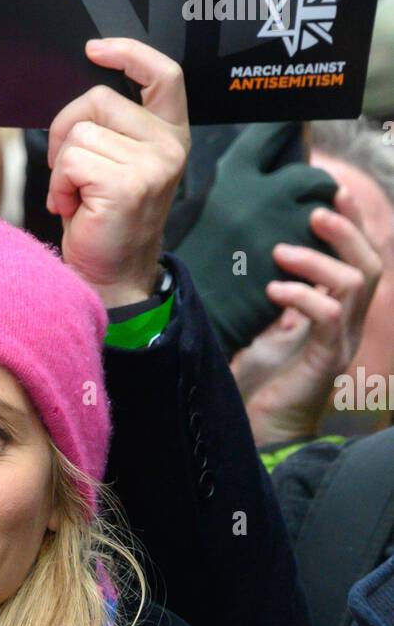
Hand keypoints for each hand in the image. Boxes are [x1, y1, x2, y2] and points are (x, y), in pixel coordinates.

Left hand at [47, 38, 189, 307]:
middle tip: (67, 169)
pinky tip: (72, 208)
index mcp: (169, 135)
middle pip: (99, 99)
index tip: (95, 51)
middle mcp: (168, 147)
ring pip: (80, 133)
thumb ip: (113, 127)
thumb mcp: (118, 164)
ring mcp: (152, 165)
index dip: (129, 53)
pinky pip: (71, 160)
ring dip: (62, 167)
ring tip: (76, 196)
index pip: (164, 75)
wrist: (111, 277)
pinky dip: (59, 185)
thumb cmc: (106, 221)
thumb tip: (83, 95)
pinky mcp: (128, 185)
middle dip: (67, 129)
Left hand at [232, 188, 381, 444]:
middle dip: (346, 231)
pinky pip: (329, 316)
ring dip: (318, 260)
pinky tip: (274, 290)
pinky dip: (303, 295)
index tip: (329, 191)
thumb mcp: (263, 328)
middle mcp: (348, 326)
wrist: (258, 434)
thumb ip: (272, 297)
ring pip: (354, 284)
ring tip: (280, 252)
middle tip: (314, 212)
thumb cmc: (257, 384)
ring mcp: (341, 344)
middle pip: (370, 265)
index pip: (359, 260)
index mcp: (338, 314)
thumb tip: (254, 255)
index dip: (352, 223)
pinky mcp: (326, 362)